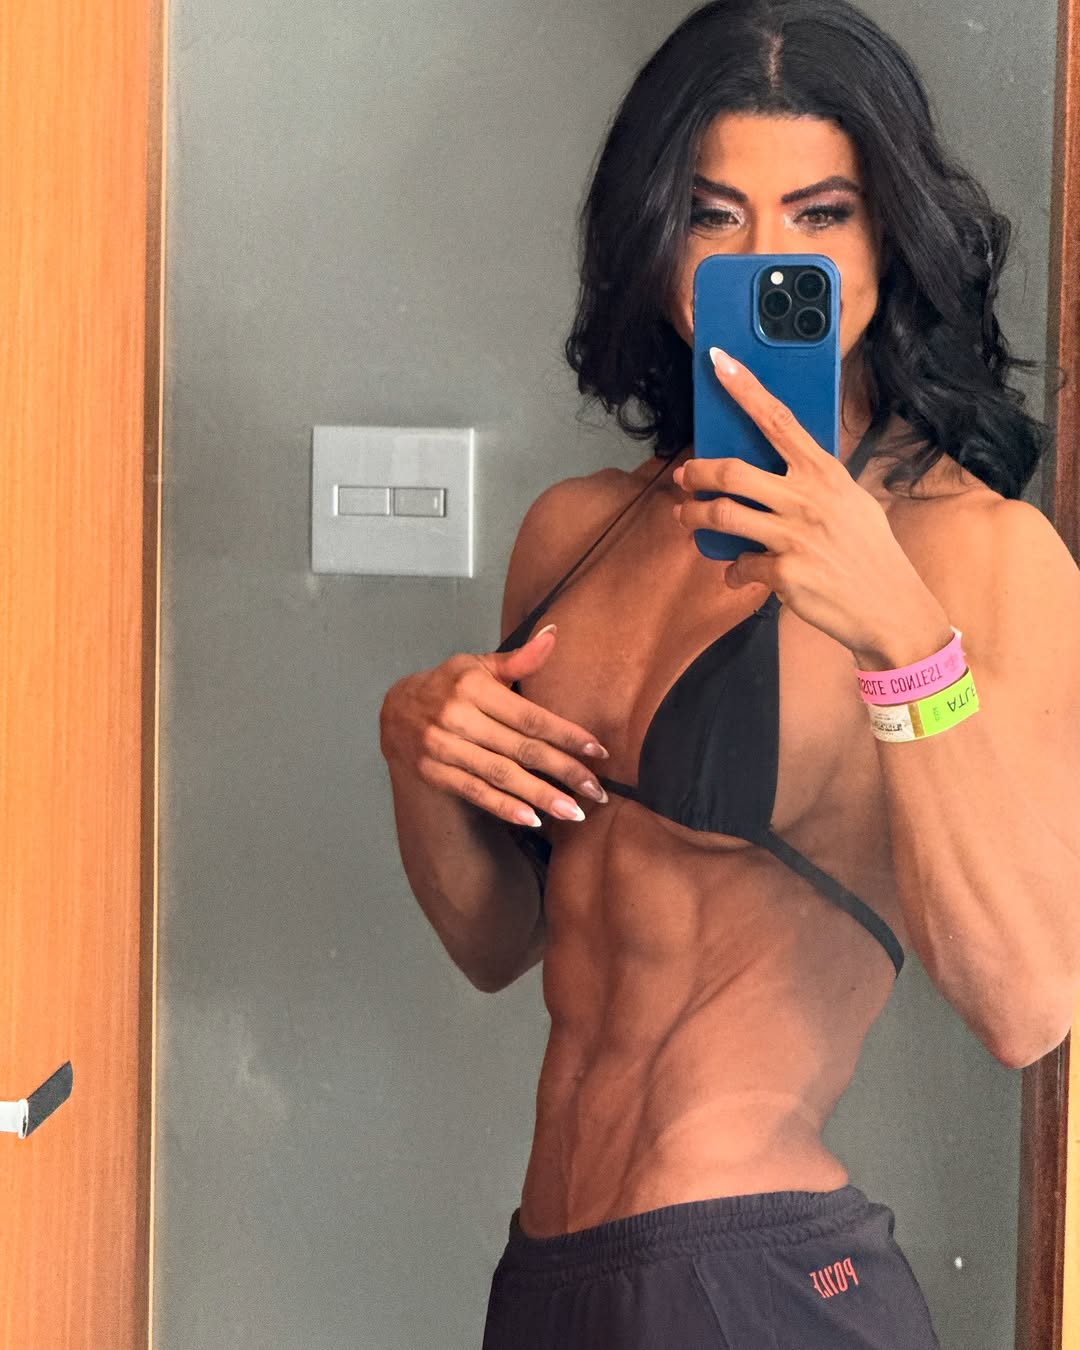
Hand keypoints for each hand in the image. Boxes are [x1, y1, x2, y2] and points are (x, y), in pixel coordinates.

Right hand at [379, 625, 608, 827]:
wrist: (395, 710)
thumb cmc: (449, 685)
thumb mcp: (478, 666)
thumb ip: (519, 660)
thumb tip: (553, 633)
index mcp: (473, 686)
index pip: (529, 716)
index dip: (565, 734)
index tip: (597, 752)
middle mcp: (457, 716)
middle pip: (521, 749)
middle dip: (563, 771)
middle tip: (596, 791)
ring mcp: (443, 746)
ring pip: (501, 775)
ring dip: (541, 796)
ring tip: (574, 812)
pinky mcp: (434, 772)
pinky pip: (475, 792)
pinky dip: (505, 806)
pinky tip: (533, 819)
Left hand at [671, 347, 949, 659]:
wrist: (890, 608)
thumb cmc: (870, 554)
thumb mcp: (851, 502)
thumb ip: (814, 483)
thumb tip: (777, 470)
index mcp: (824, 473)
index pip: (778, 420)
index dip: (744, 389)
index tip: (717, 362)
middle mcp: (808, 498)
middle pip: (733, 472)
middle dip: (698, 473)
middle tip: (685, 478)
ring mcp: (794, 535)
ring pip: (724, 516)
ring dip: (696, 517)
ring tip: (687, 518)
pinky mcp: (784, 572)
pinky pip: (740, 565)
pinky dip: (734, 572)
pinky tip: (739, 575)